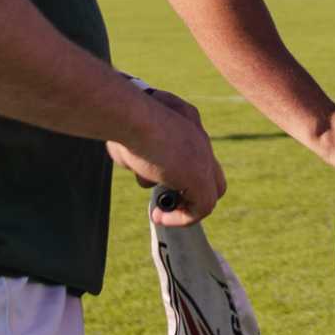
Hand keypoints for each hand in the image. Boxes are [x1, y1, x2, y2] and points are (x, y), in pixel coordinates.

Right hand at [108, 88, 227, 226]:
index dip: (182, 171)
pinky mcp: (200, 177)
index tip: (160, 181)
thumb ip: (136, 147)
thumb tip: (132, 161)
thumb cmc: (123, 120)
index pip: (196, 151)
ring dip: (184, 207)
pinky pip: (202, 207)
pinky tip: (160, 216)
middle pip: (211, 174)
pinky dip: (182, 218)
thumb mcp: (130, 132)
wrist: (132, 116)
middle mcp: (199, 138)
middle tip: (165, 199)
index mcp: (187, 121)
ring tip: (159, 211)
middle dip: (189, 191)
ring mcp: (203, 158)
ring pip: (208, 191)